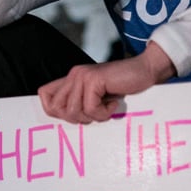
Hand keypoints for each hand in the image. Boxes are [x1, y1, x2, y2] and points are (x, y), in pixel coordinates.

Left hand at [37, 42, 175, 123]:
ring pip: (74, 111)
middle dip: (77, 118)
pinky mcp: (94, 80)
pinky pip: (91, 109)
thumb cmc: (123, 87)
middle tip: (96, 112)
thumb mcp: (97, 97)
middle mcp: (74, 75)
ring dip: (93, 116)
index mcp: (71, 79)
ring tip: (107, 107)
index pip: (45, 96)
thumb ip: (81, 103)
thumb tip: (66, 119)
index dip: (55, 111)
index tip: (77, 115)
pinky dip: (104, 113)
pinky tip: (114, 103)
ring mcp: (82, 76)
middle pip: (57, 108)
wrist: (145, 71)